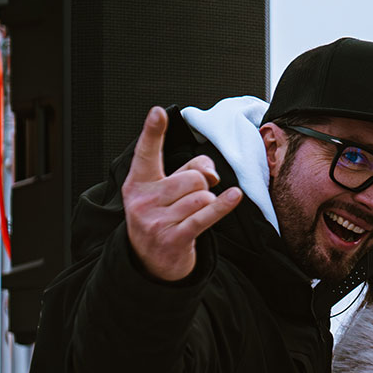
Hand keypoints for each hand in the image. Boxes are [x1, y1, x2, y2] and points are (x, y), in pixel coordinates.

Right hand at [121, 106, 242, 281]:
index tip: (158, 112)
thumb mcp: (167, 189)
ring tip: (193, 213)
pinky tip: (234, 196)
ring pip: (201, 195)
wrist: (150, 261)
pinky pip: (206, 215)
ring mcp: (155, 221)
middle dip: (201, 184)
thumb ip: (190, 169)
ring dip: (207, 202)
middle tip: (192, 198)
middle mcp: (142, 200)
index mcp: (137, 183)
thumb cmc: (162, 216)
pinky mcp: (174, 238)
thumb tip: (211, 172)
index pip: (146, 153)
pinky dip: (223, 205)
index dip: (153, 131)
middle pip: (192, 176)